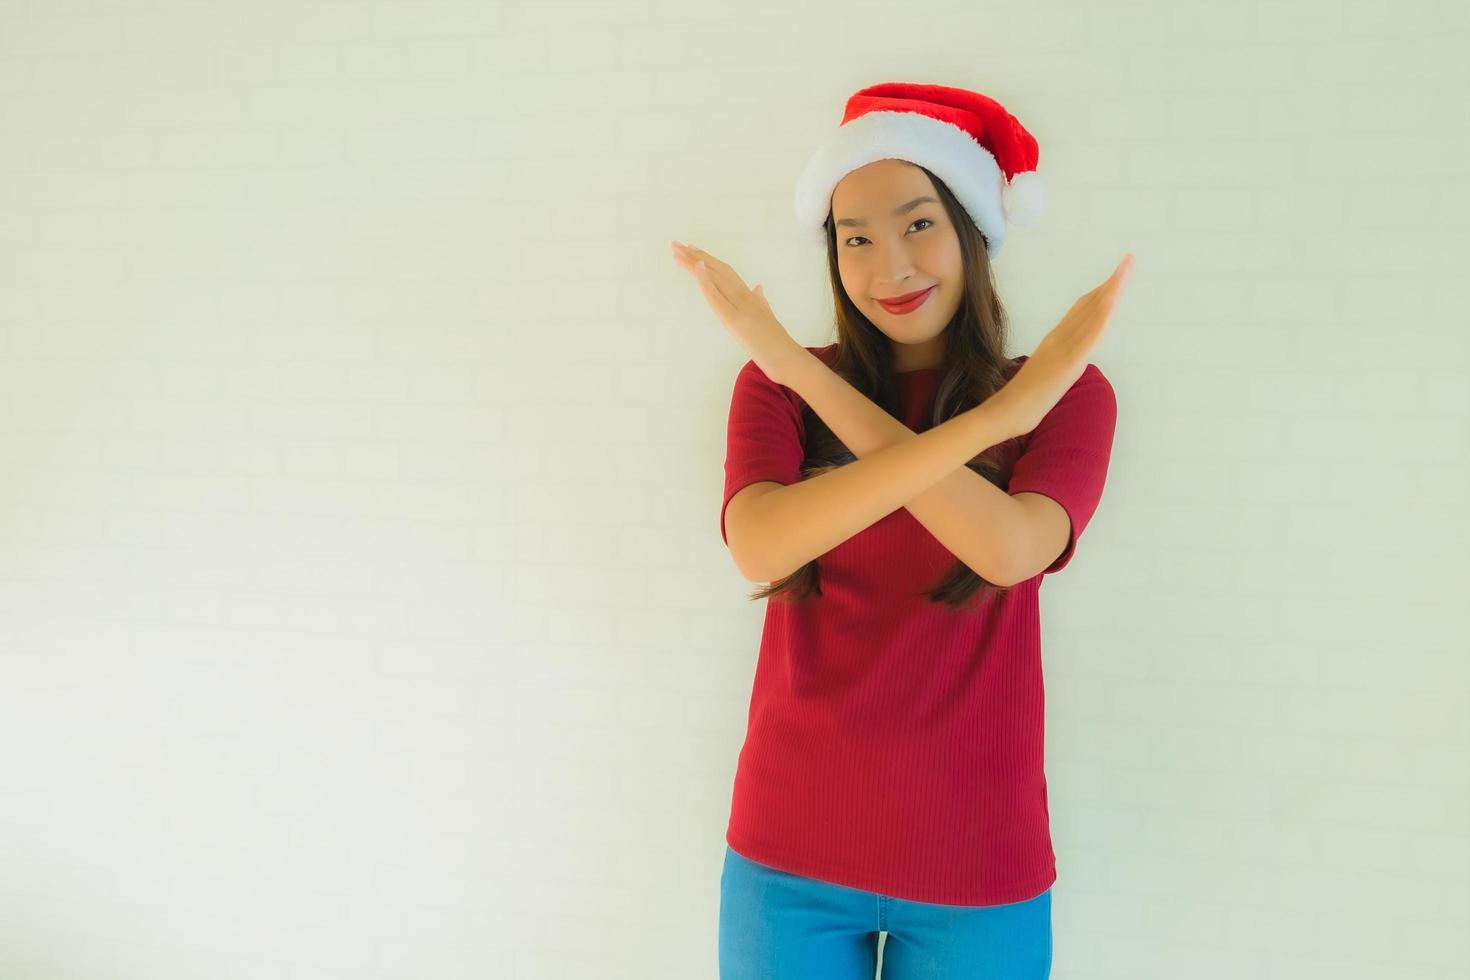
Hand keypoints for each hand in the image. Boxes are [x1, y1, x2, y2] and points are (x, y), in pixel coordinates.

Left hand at [670, 240, 804, 385]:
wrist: (787, 358)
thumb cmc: (776, 344)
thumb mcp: (767, 318)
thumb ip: (761, 301)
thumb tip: (758, 287)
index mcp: (750, 297)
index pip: (727, 273)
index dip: (710, 260)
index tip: (693, 250)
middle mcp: (745, 296)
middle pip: (718, 270)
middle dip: (697, 256)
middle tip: (677, 245)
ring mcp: (741, 307)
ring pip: (715, 278)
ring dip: (695, 263)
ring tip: (678, 251)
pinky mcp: (735, 320)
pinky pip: (717, 297)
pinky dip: (706, 281)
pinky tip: (697, 267)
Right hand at [993, 254, 1132, 436]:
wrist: (1007, 411)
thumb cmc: (1023, 399)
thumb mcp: (1045, 373)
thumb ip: (1057, 360)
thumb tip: (1071, 359)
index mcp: (1054, 339)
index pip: (1081, 309)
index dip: (1099, 290)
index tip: (1116, 275)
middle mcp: (1059, 337)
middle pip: (1089, 304)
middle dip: (1112, 282)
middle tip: (1128, 260)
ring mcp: (1063, 348)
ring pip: (1092, 314)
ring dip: (1111, 290)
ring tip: (1125, 270)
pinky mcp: (1068, 363)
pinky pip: (1089, 336)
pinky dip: (1102, 316)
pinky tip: (1113, 301)